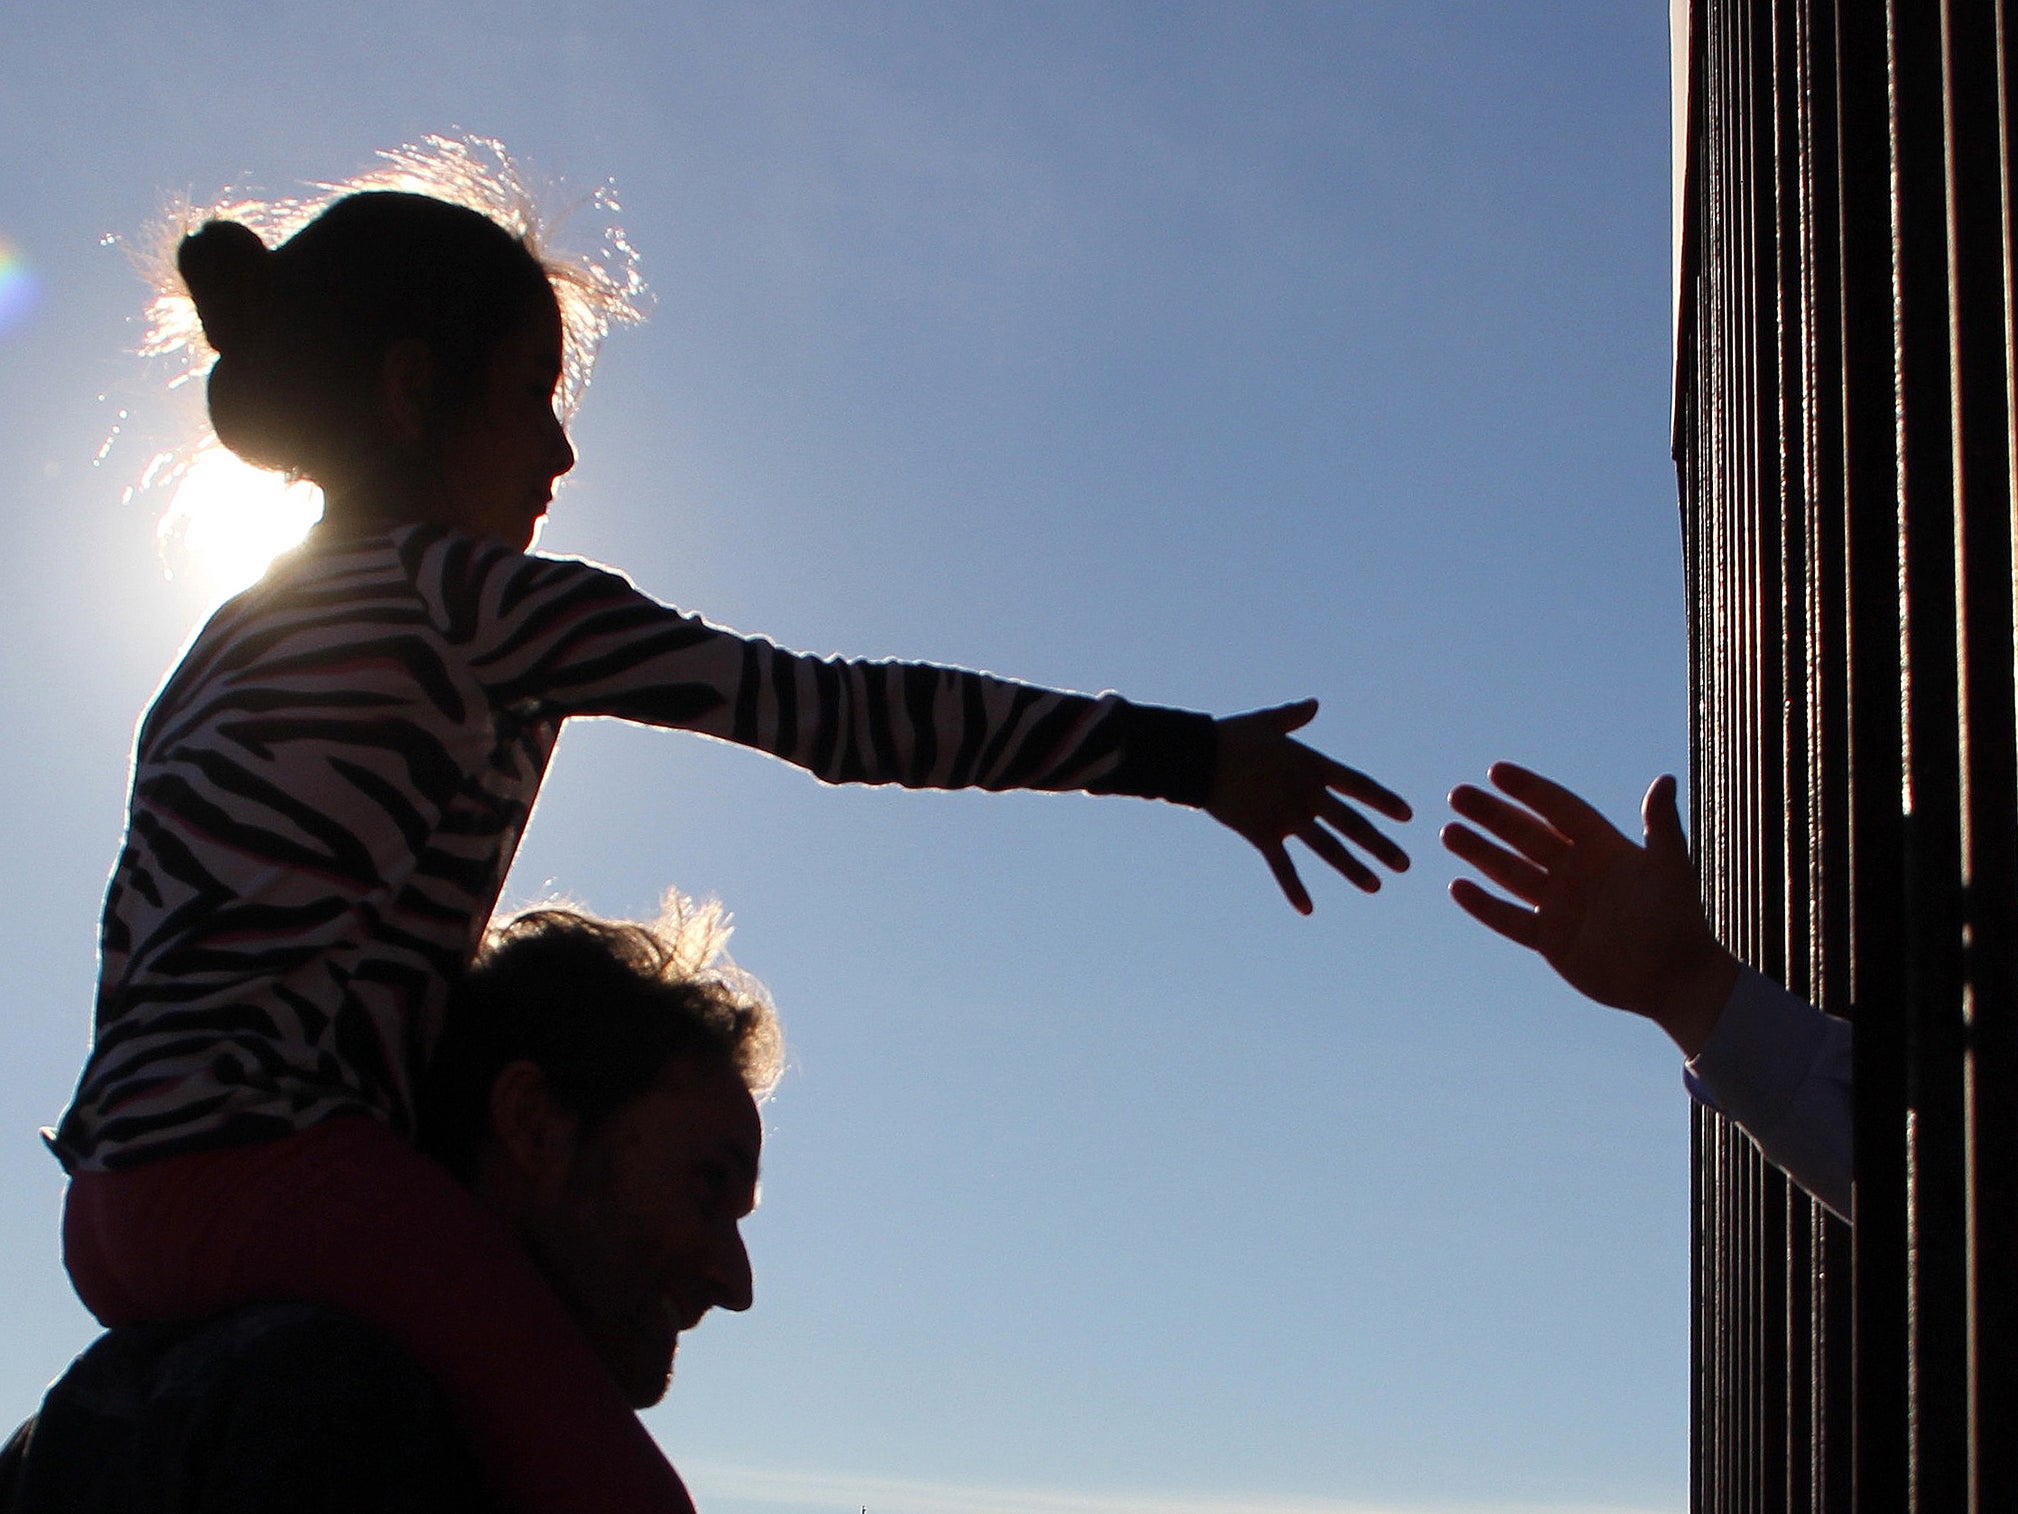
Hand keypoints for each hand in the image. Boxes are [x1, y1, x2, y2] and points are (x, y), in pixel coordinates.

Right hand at [1207, 699, 1411, 913]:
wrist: (1199, 756)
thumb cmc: (1232, 736)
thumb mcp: (1268, 722)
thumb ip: (1295, 716)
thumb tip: (1314, 703)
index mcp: (1312, 766)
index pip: (1358, 785)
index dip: (1384, 800)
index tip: (1408, 816)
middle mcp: (1307, 794)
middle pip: (1352, 823)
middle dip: (1380, 845)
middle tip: (1405, 864)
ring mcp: (1287, 816)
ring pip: (1328, 848)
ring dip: (1353, 869)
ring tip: (1376, 886)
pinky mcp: (1263, 834)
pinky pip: (1283, 866)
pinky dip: (1294, 888)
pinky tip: (1308, 909)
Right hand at [1441, 763, 1737, 1054]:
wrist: (1676, 979)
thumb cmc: (1678, 920)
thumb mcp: (1670, 868)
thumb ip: (1661, 825)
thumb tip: (1663, 779)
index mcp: (1603, 847)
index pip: (1558, 809)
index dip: (1529, 790)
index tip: (1495, 772)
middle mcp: (1576, 872)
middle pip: (1525, 836)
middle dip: (1492, 816)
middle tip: (1457, 796)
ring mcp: (1560, 905)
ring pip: (1510, 872)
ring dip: (1480, 853)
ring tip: (1448, 832)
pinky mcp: (1550, 940)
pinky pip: (1509, 919)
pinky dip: (1484, 905)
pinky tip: (1457, 886)